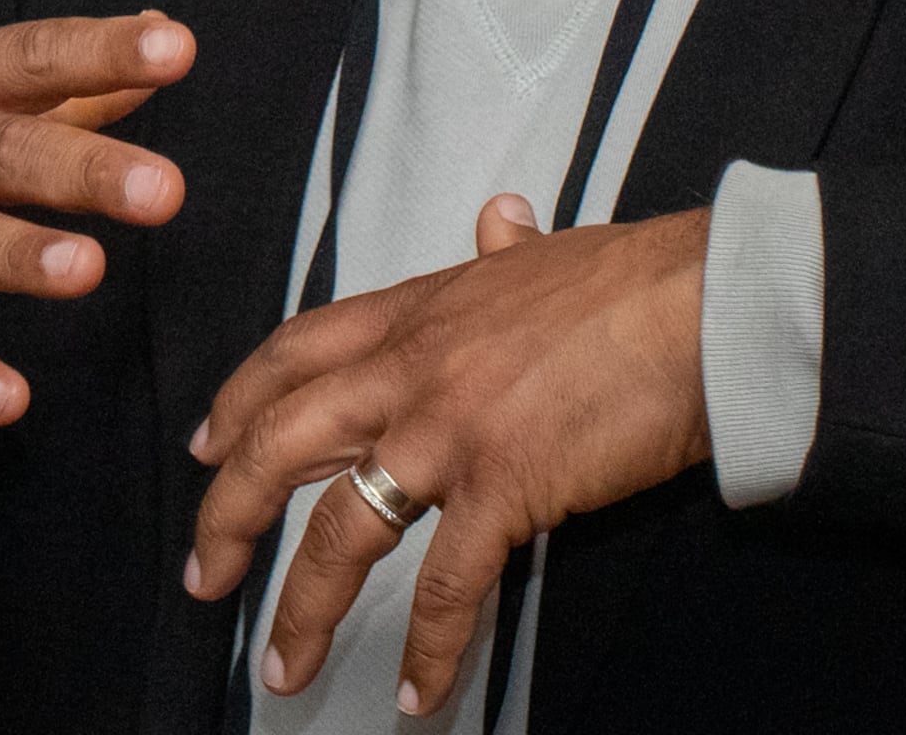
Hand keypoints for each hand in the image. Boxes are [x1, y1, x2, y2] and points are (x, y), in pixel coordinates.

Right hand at [0, 11, 195, 422]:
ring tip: (83, 270)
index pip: (30, 57)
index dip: (102, 50)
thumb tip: (160, 38)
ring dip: (17, 255)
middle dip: (83, 169)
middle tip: (163, 189)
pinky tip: (3, 398)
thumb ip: (54, 80)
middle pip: (4, 152)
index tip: (173, 49)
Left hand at [186, 194, 711, 717]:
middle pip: (280, 443)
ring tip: (283, 666)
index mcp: (412, 313)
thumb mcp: (543, 254)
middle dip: (226, 515)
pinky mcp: (504, 486)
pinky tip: (417, 692)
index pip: (292, 355)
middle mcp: (410, 370)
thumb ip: (503, 250)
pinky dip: (429, 647)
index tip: (205, 449)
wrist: (701, 305)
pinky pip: (448, 584)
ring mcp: (450, 431)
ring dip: (303, 607)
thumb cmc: (633, 280)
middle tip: (204, 574)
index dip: (236, 404)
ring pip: (343, 528)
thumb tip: (500, 219)